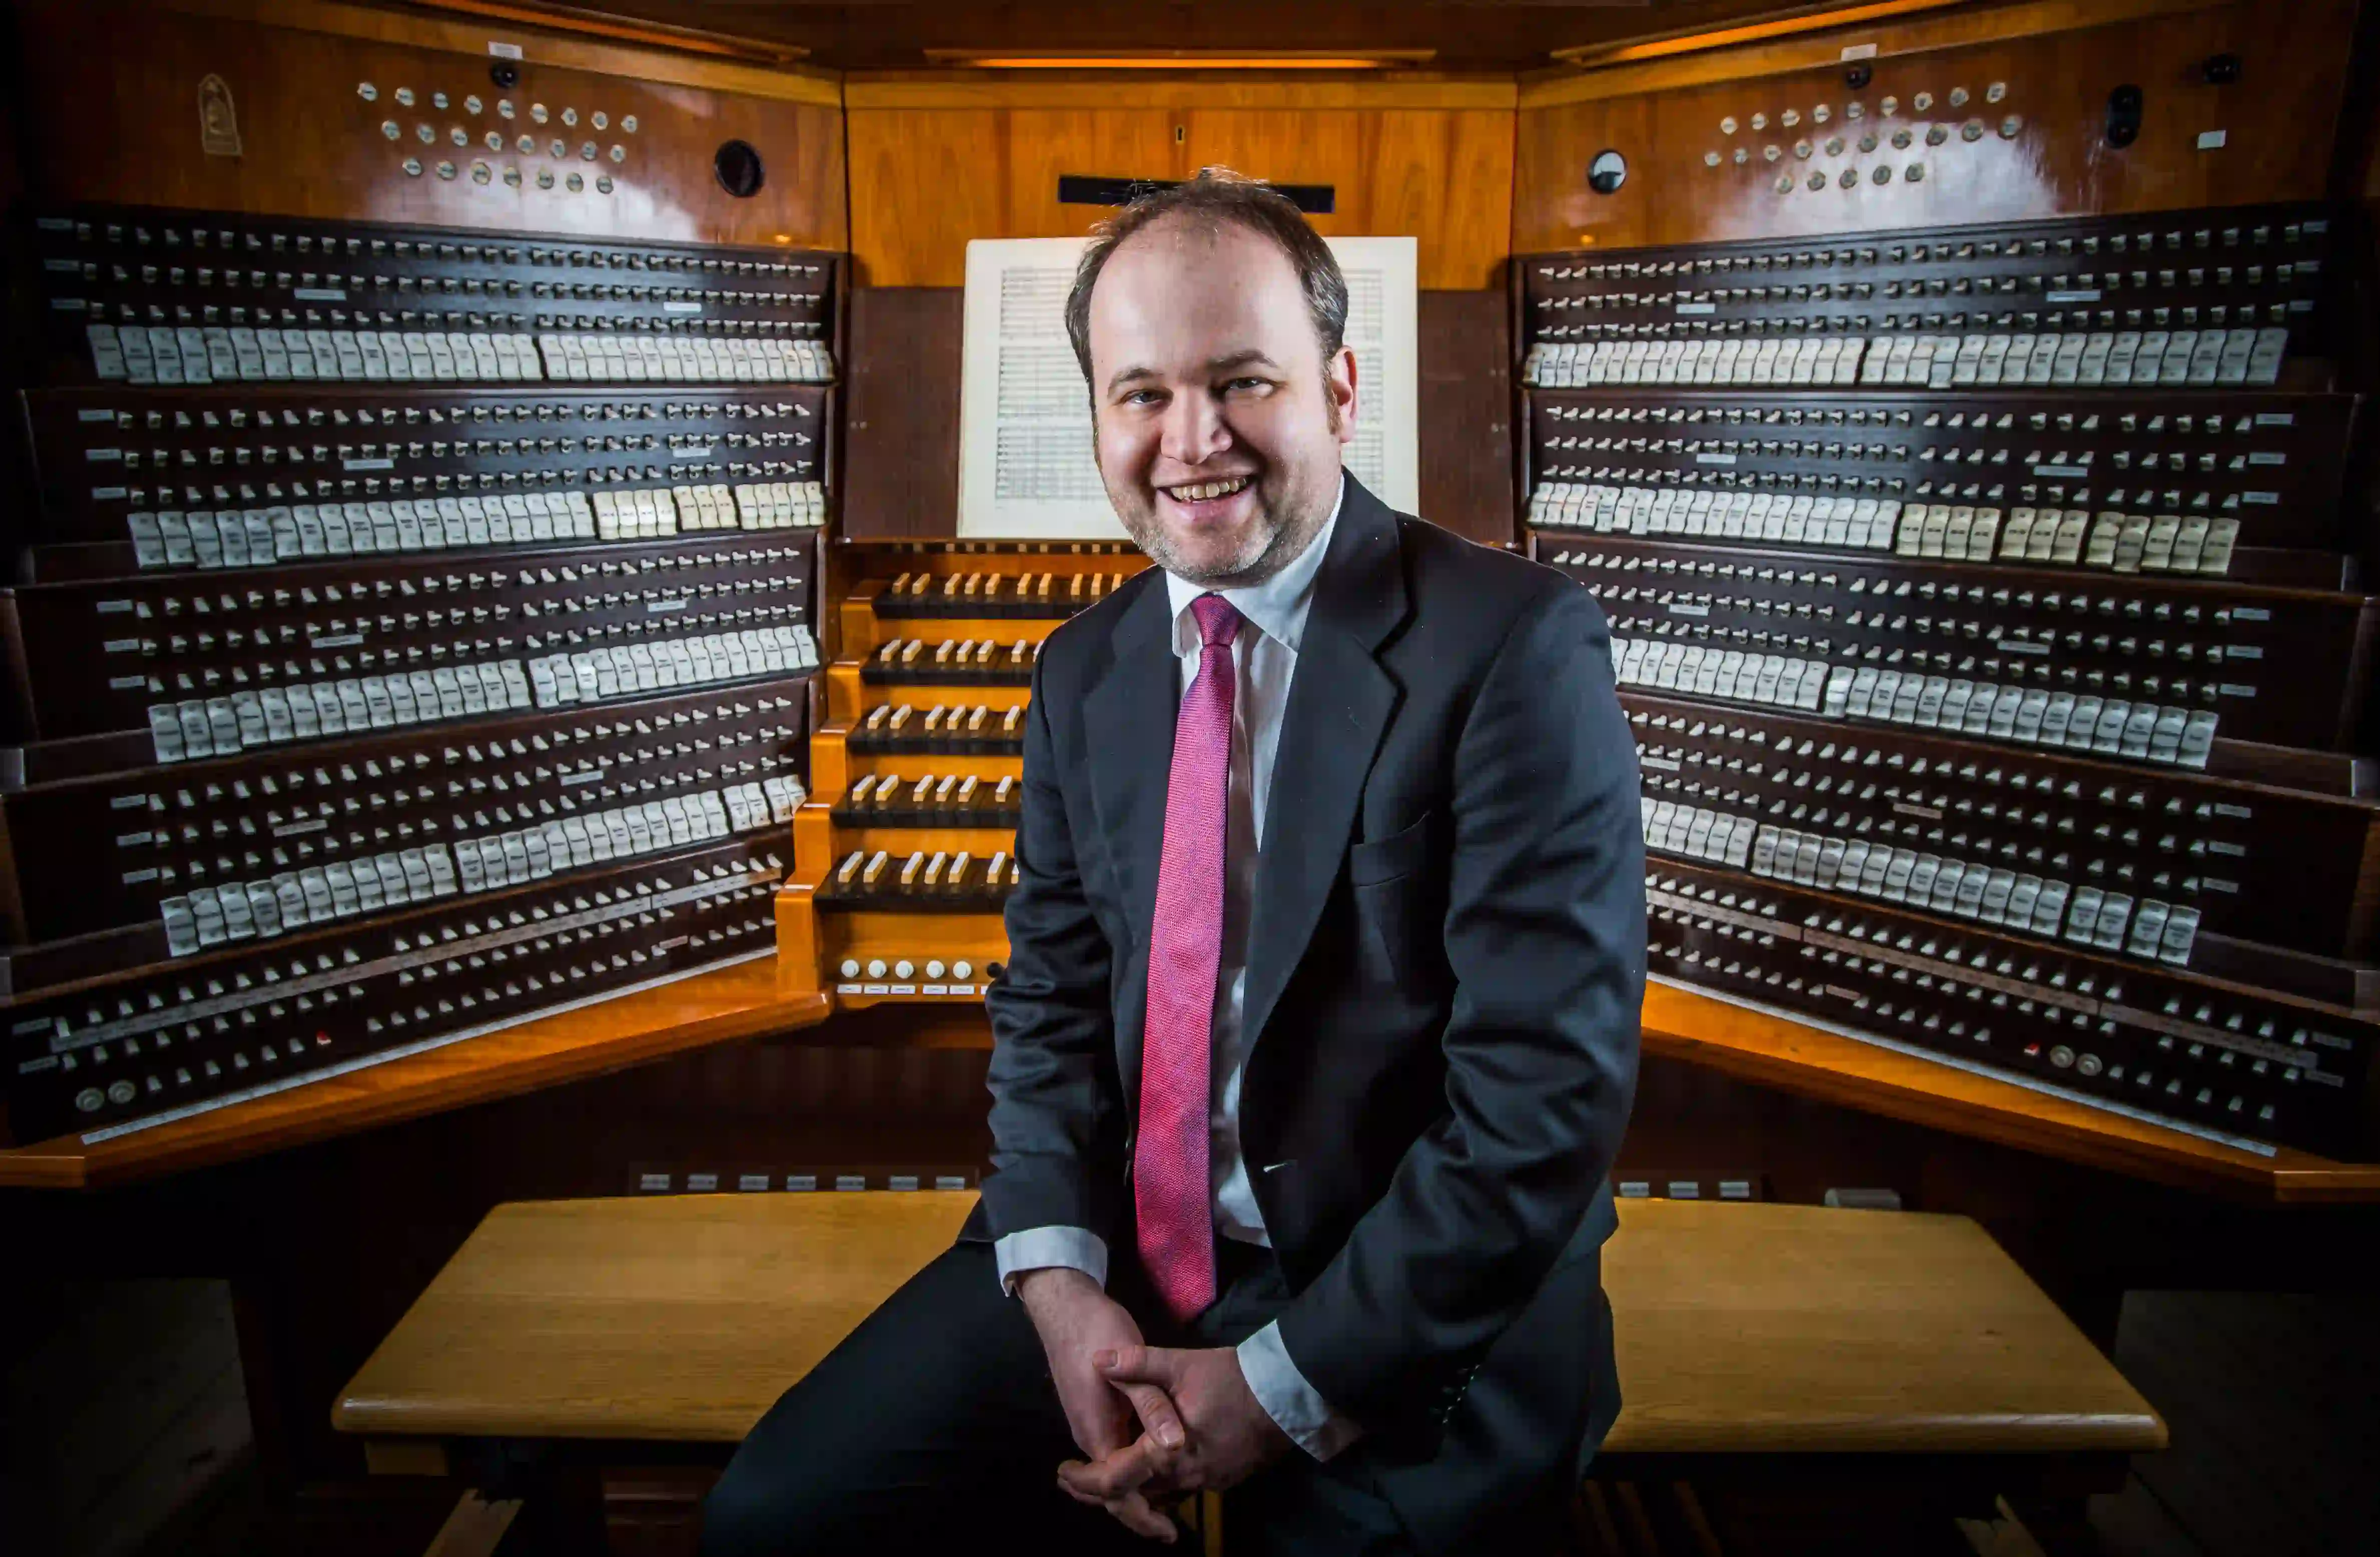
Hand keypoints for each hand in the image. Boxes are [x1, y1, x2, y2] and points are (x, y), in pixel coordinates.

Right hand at [1016, 1269, 1186, 1541]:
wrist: (1065, 1306)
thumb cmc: (1097, 1331)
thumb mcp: (1131, 1363)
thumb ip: (1152, 1406)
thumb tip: (1174, 1444)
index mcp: (1097, 1432)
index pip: (1117, 1489)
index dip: (1143, 1513)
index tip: (1168, 1530)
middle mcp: (1089, 1437)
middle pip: (1110, 1490)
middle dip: (1139, 1512)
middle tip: (1169, 1531)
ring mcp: (1089, 1425)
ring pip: (1110, 1473)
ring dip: (1135, 1492)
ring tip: (1166, 1509)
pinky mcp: (1094, 1413)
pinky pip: (1111, 1454)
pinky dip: (1129, 1470)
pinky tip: (1151, 1468)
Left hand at [1059, 1346, 1293, 1510]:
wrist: (1286, 1393)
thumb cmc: (1233, 1379)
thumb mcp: (1181, 1364)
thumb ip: (1138, 1362)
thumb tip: (1098, 1359)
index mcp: (1166, 1453)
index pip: (1114, 1481)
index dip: (1084, 1481)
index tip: (1063, 1471)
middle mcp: (1184, 1477)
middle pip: (1132, 1497)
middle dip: (1100, 1490)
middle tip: (1074, 1477)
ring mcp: (1206, 1482)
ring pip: (1157, 1496)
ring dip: (1130, 1489)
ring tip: (1105, 1472)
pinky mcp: (1222, 1478)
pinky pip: (1180, 1490)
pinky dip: (1157, 1484)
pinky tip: (1149, 1467)